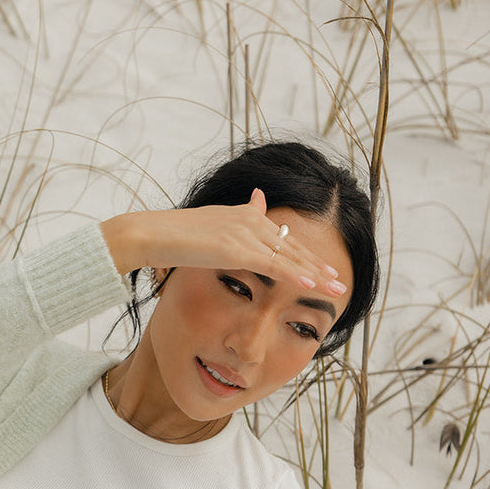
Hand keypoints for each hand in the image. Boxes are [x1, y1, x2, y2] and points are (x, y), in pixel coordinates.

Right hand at [100, 189, 346, 297]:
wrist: (151, 234)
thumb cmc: (171, 236)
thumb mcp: (208, 224)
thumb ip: (234, 218)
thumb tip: (255, 202)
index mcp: (244, 216)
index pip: (281, 238)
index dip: (304, 255)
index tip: (322, 267)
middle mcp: (249, 221)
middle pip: (292, 246)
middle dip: (317, 265)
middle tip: (338, 280)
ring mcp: (244, 234)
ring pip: (289, 256)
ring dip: (315, 273)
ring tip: (336, 286)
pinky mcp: (236, 249)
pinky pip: (273, 265)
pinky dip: (295, 275)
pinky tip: (312, 283)